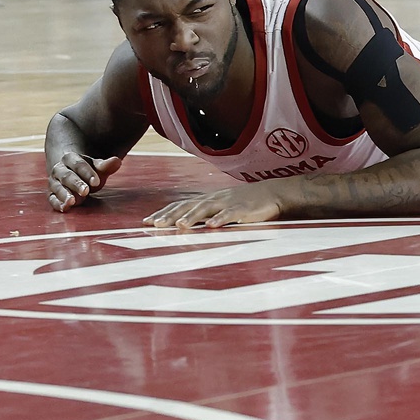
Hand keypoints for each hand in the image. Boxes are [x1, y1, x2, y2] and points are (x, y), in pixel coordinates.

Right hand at [47, 154, 122, 211]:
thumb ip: (106, 165)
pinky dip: (57, 203)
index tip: (96, 181)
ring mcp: (54, 182)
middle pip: (67, 176)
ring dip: (64, 194)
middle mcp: (59, 169)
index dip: (87, 173)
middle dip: (76, 183)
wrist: (70, 171)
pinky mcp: (52, 194)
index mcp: (70, 158)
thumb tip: (117, 161)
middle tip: (86, 191)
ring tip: (72, 201)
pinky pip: (52, 199)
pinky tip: (64, 208)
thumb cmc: (87, 171)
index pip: (78, 164)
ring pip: (57, 187)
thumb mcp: (96, 167)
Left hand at [144, 183, 281, 228]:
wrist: (272, 193)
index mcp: (207, 200)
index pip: (180, 204)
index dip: (163, 212)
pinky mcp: (243, 209)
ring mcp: (228, 203)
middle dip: (171, 215)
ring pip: (206, 209)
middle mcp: (214, 199)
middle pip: (188, 206)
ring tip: (179, 225)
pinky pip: (231, 214)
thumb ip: (203, 214)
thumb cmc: (244, 203)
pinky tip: (212, 226)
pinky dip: (221, 219)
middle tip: (155, 225)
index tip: (146, 222)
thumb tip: (180, 225)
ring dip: (192, 217)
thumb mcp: (220, 207)